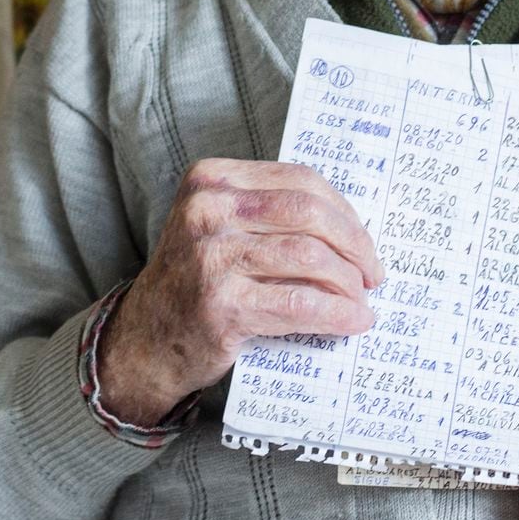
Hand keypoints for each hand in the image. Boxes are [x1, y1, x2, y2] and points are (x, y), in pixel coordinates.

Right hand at [96, 159, 381, 426]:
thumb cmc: (196, 281)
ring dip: (348, 282)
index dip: (343, 211)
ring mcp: (211, 256)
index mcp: (210, 179)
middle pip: (308, 213)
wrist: (145, 340)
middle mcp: (207, 209)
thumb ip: (268, 213)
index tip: (363, 239)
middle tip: (372, 272)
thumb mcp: (218, 226)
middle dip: (354, 244)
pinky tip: (353, 321)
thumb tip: (351, 226)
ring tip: (362, 299)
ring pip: (309, 256)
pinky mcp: (222, 304)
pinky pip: (299, 303)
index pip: (298, 180)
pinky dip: (337, 313)